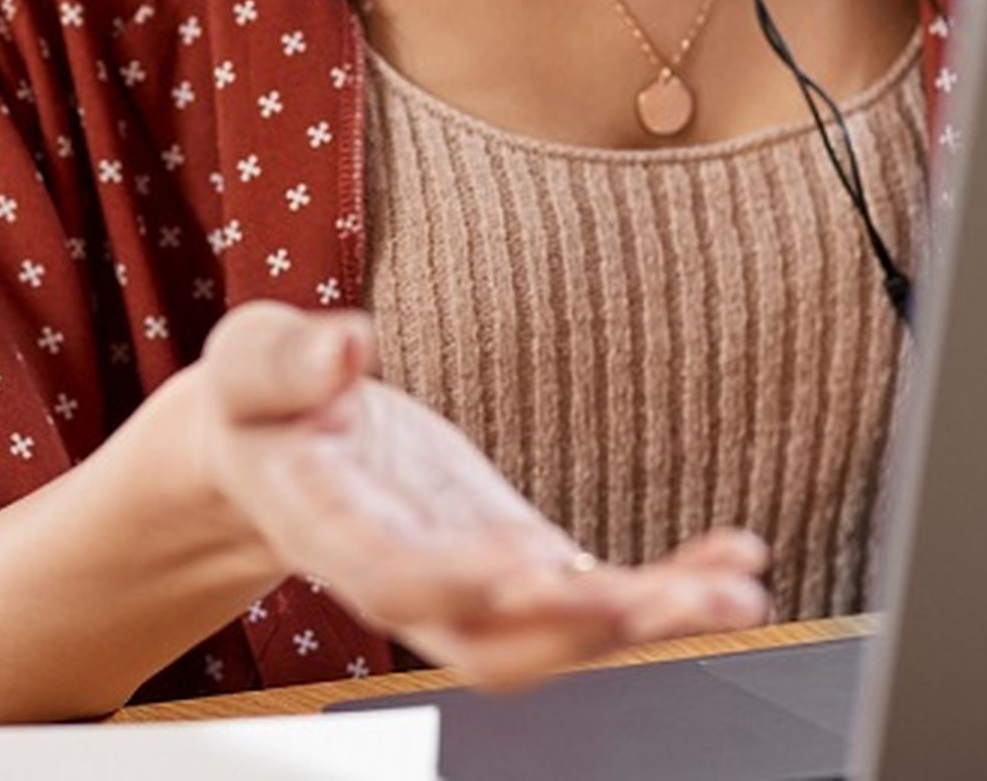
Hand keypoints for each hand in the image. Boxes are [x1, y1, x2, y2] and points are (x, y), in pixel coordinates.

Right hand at [178, 300, 775, 688]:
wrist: (275, 450)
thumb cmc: (262, 403)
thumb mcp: (250, 360)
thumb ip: (286, 361)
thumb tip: (346, 346)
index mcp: (329, 529)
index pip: (390, 578)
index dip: (454, 582)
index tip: (522, 563)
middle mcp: (405, 579)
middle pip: (488, 641)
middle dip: (578, 632)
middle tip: (661, 602)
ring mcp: (469, 584)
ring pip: (556, 636)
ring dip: (647, 621)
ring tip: (733, 594)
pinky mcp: (516, 564)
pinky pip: (597, 596)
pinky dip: (669, 587)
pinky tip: (736, 564)